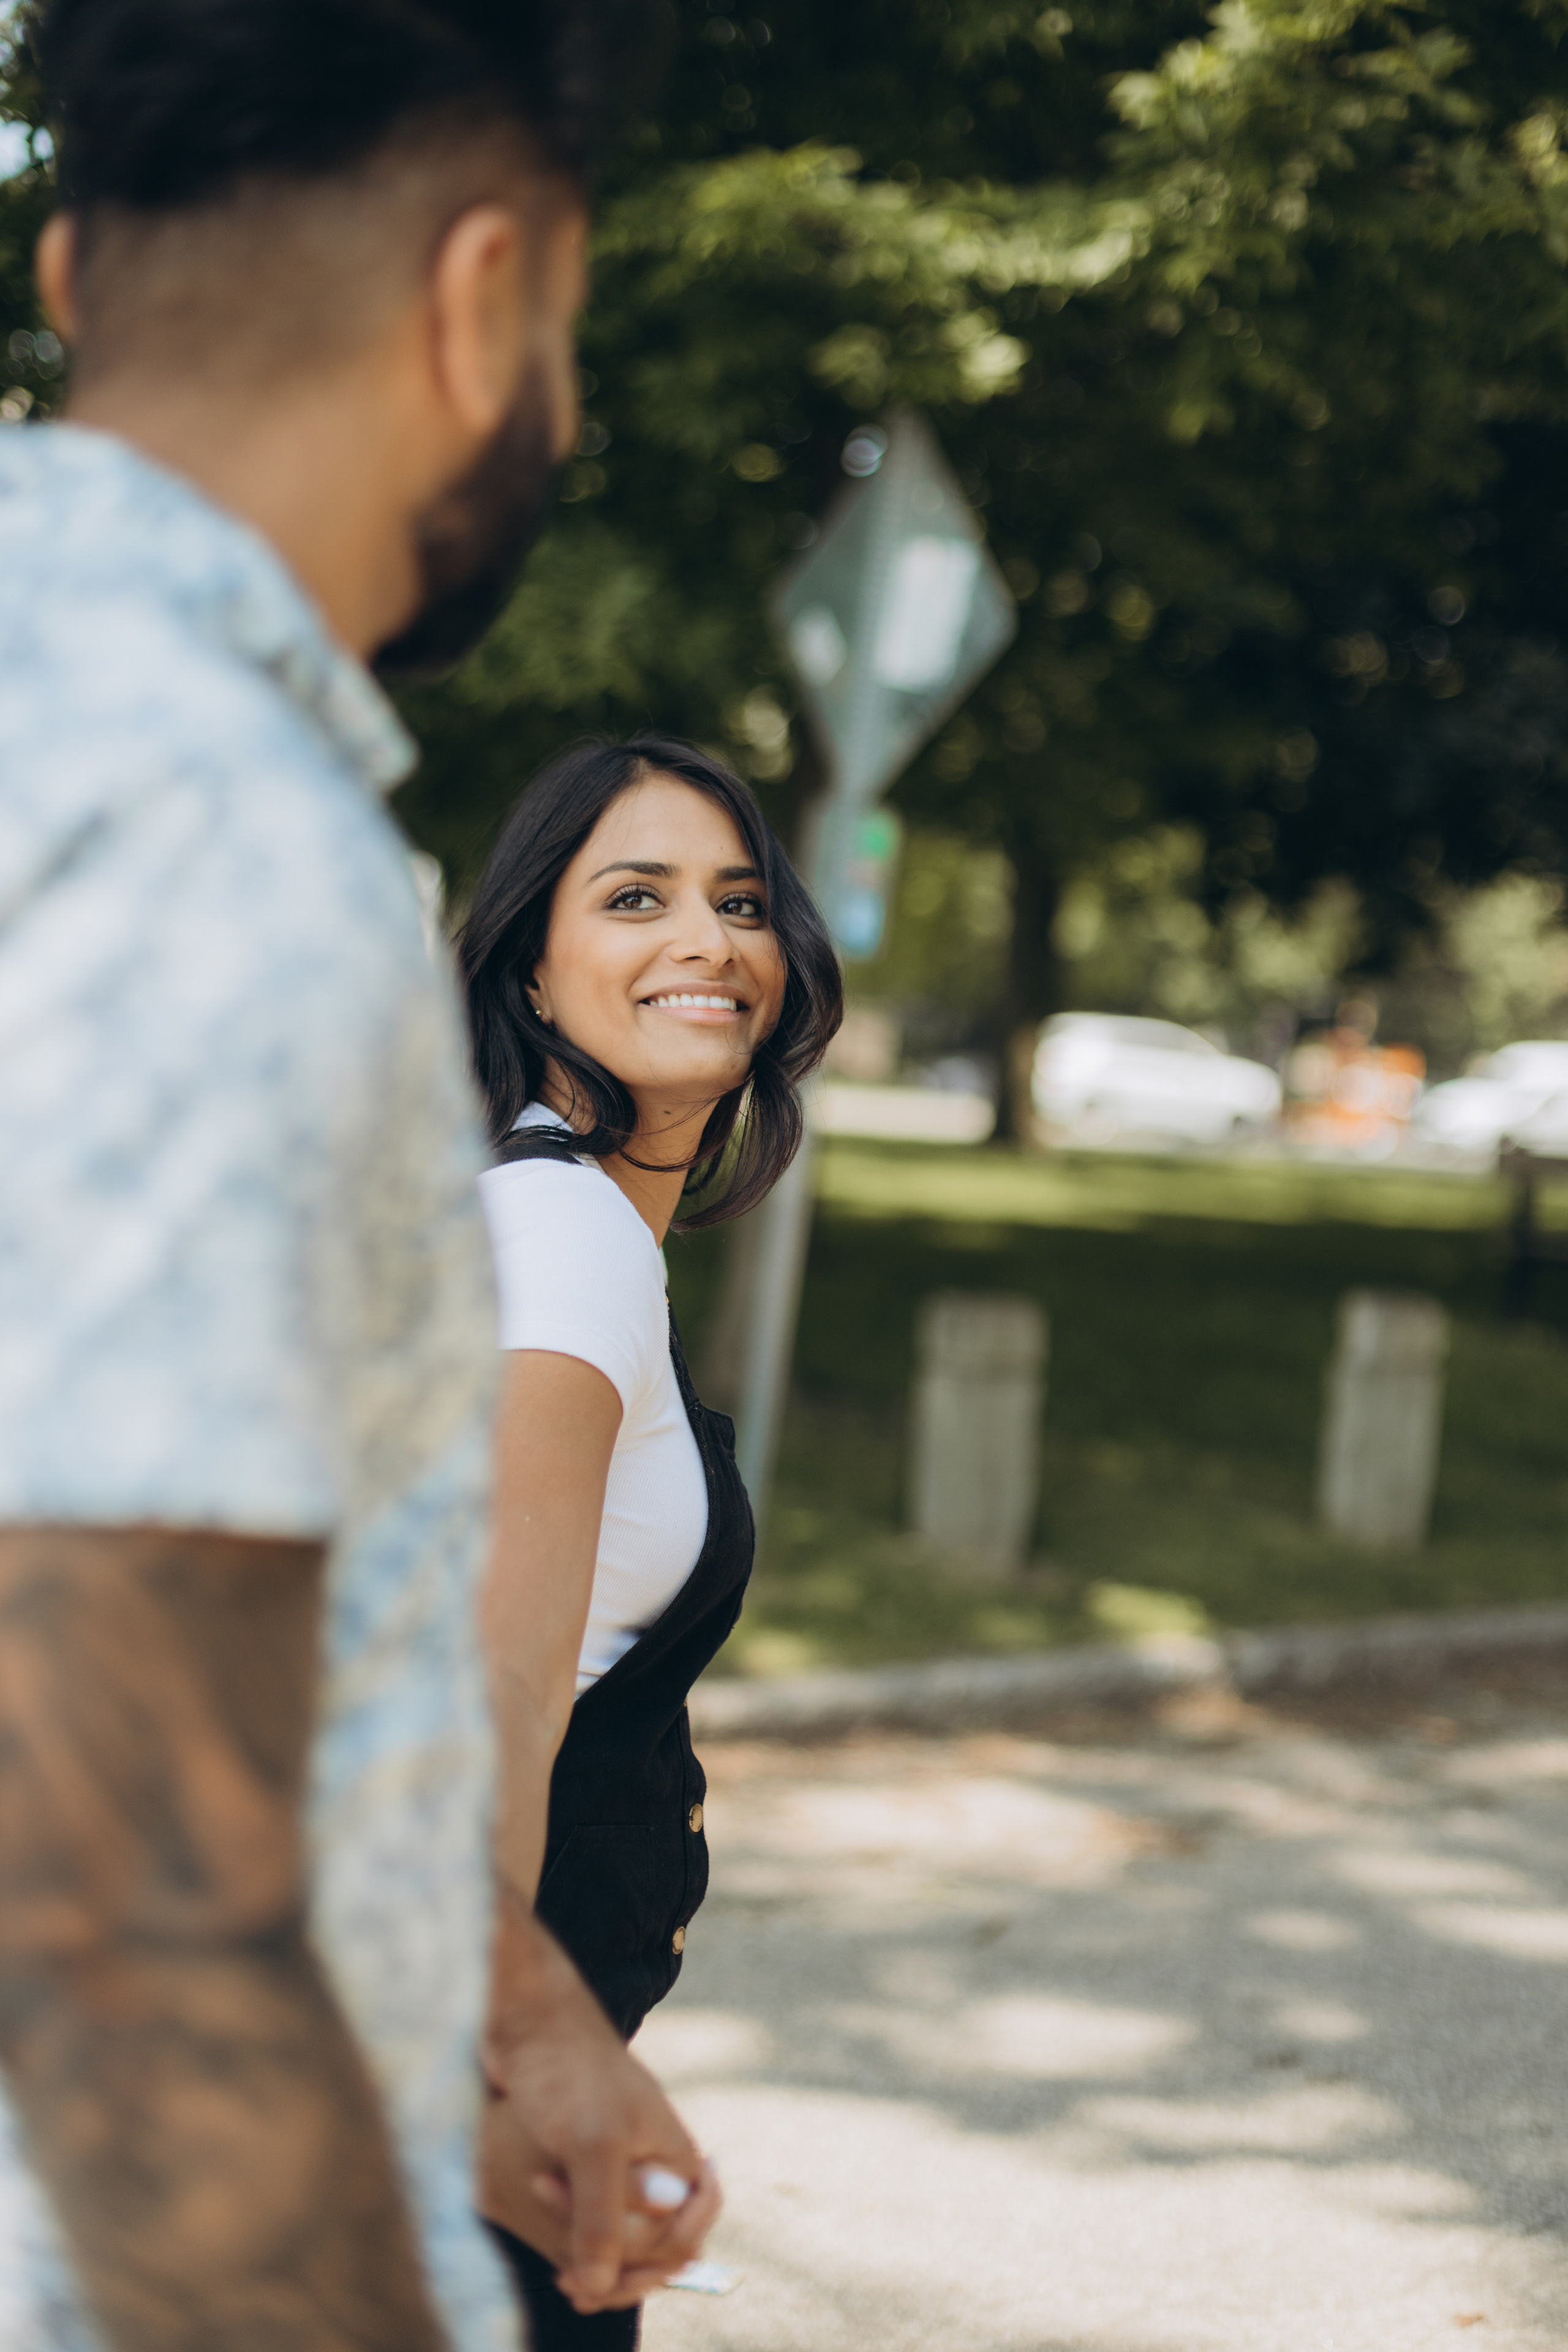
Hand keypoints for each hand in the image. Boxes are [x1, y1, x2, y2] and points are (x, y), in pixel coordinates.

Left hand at [481, 1900, 720, 2312]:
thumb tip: (597, 2284)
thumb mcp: (591, 2145)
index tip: (615, 2266)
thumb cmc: (568, 2069)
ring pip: (617, 2238)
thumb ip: (601, 2216)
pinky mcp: (580, 2164)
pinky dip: (572, 2242)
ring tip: (557, 2269)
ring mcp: (616, 2163)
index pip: (690, 2230)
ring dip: (588, 2255)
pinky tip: (553, 2257)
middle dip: (615, 2262)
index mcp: (673, 2154)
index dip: (658, 2258)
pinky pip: (589, 2222)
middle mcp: (651, 2162)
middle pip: (652, 2244)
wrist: (525, 2021)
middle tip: (570, 2274)